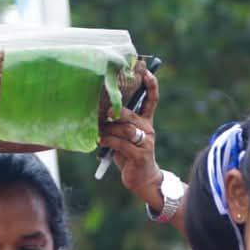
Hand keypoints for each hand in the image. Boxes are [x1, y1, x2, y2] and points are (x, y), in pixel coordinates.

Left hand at [98, 69, 162, 203]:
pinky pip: (121, 143)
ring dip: (108, 129)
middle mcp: (148, 129)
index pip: (152, 100)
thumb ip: (117, 125)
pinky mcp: (140, 154)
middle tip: (103, 112)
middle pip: (131, 114)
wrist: (142, 179)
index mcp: (146, 122)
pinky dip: (108, 141)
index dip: (150, 84)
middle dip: (115, 112)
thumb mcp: (124, 138)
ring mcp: (145, 142)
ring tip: (97, 131)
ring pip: (125, 129)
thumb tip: (99, 112)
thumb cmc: (130, 156)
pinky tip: (99, 141)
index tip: (145, 70)